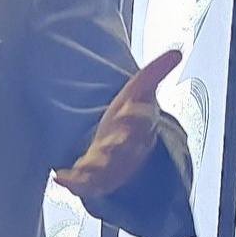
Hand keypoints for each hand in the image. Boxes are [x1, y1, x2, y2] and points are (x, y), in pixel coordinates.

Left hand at [52, 49, 180, 200]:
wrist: (127, 149)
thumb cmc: (130, 117)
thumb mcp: (141, 90)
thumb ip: (155, 72)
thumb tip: (177, 51)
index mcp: (141, 125)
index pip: (144, 118)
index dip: (138, 114)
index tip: (130, 108)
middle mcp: (127, 147)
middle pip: (126, 147)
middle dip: (119, 145)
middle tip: (110, 142)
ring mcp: (112, 165)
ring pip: (107, 170)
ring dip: (94, 170)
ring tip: (80, 168)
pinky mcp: (95, 179)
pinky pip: (86, 184)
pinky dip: (73, 183)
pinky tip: (58, 177)